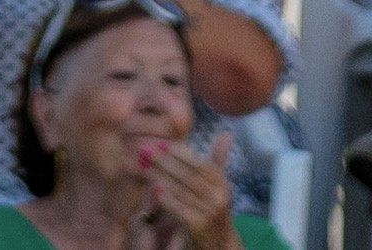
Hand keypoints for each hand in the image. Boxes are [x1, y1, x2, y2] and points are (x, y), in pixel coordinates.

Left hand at [137, 130, 239, 246]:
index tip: (161, 143)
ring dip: (159, 176)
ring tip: (144, 167)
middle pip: (187, 175)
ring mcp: (208, 212)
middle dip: (164, 161)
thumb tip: (226, 133)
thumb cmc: (213, 207)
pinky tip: (153, 189)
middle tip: (145, 151)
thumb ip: (218, 159)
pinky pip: (178, 208)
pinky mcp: (197, 226)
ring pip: (180, 190)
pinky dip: (165, 198)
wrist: (219, 242)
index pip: (199, 163)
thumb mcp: (219, 184)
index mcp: (222, 183)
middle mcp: (218, 197)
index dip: (180, 152)